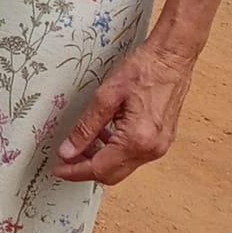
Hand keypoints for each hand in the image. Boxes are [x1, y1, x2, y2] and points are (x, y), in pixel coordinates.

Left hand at [54, 41, 195, 185]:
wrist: (172, 57)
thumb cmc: (144, 69)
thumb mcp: (106, 96)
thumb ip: (85, 127)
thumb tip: (68, 150)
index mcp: (137, 140)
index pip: (99, 168)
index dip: (75, 171)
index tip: (59, 169)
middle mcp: (151, 149)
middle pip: (112, 174)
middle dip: (86, 170)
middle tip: (65, 161)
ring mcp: (159, 146)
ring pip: (122, 167)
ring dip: (100, 160)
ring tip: (80, 146)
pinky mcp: (162, 140)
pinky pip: (134, 156)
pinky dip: (115, 152)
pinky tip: (103, 136)